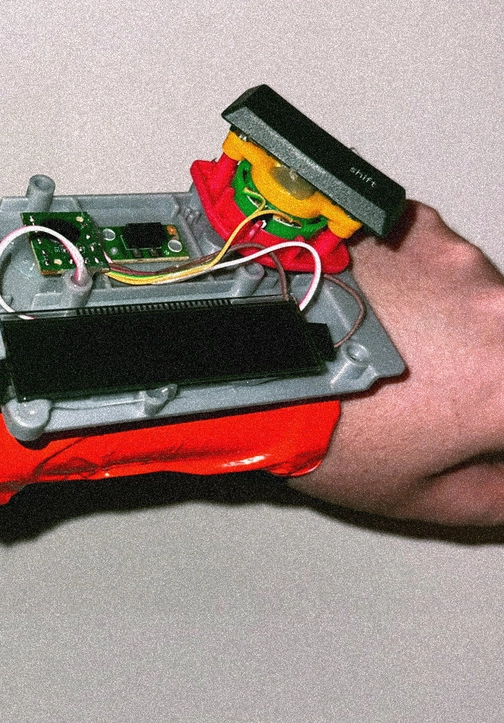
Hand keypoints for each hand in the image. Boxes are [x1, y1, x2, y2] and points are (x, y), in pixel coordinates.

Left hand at [291, 201, 503, 524]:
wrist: (246, 363)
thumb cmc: (318, 428)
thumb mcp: (413, 495)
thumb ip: (491, 495)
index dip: (492, 430)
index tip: (472, 437)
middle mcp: (494, 308)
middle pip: (503, 344)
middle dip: (481, 371)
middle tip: (417, 396)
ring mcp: (450, 257)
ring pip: (475, 296)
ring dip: (448, 321)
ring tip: (379, 350)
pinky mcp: (408, 226)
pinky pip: (432, 254)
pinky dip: (414, 279)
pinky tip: (369, 309)